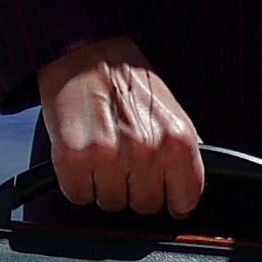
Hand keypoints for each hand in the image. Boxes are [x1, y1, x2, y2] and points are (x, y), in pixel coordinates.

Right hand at [37, 35, 203, 216]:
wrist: (88, 56)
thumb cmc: (131, 86)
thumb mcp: (173, 115)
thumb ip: (184, 156)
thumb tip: (189, 191)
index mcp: (178, 140)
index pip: (184, 201)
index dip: (171, 197)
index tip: (163, 190)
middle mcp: (146, 150)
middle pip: (145, 206)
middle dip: (135, 189)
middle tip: (126, 160)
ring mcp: (109, 156)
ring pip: (111, 203)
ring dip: (106, 185)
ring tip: (105, 152)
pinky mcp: (73, 158)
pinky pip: (79, 196)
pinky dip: (78, 182)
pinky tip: (84, 156)